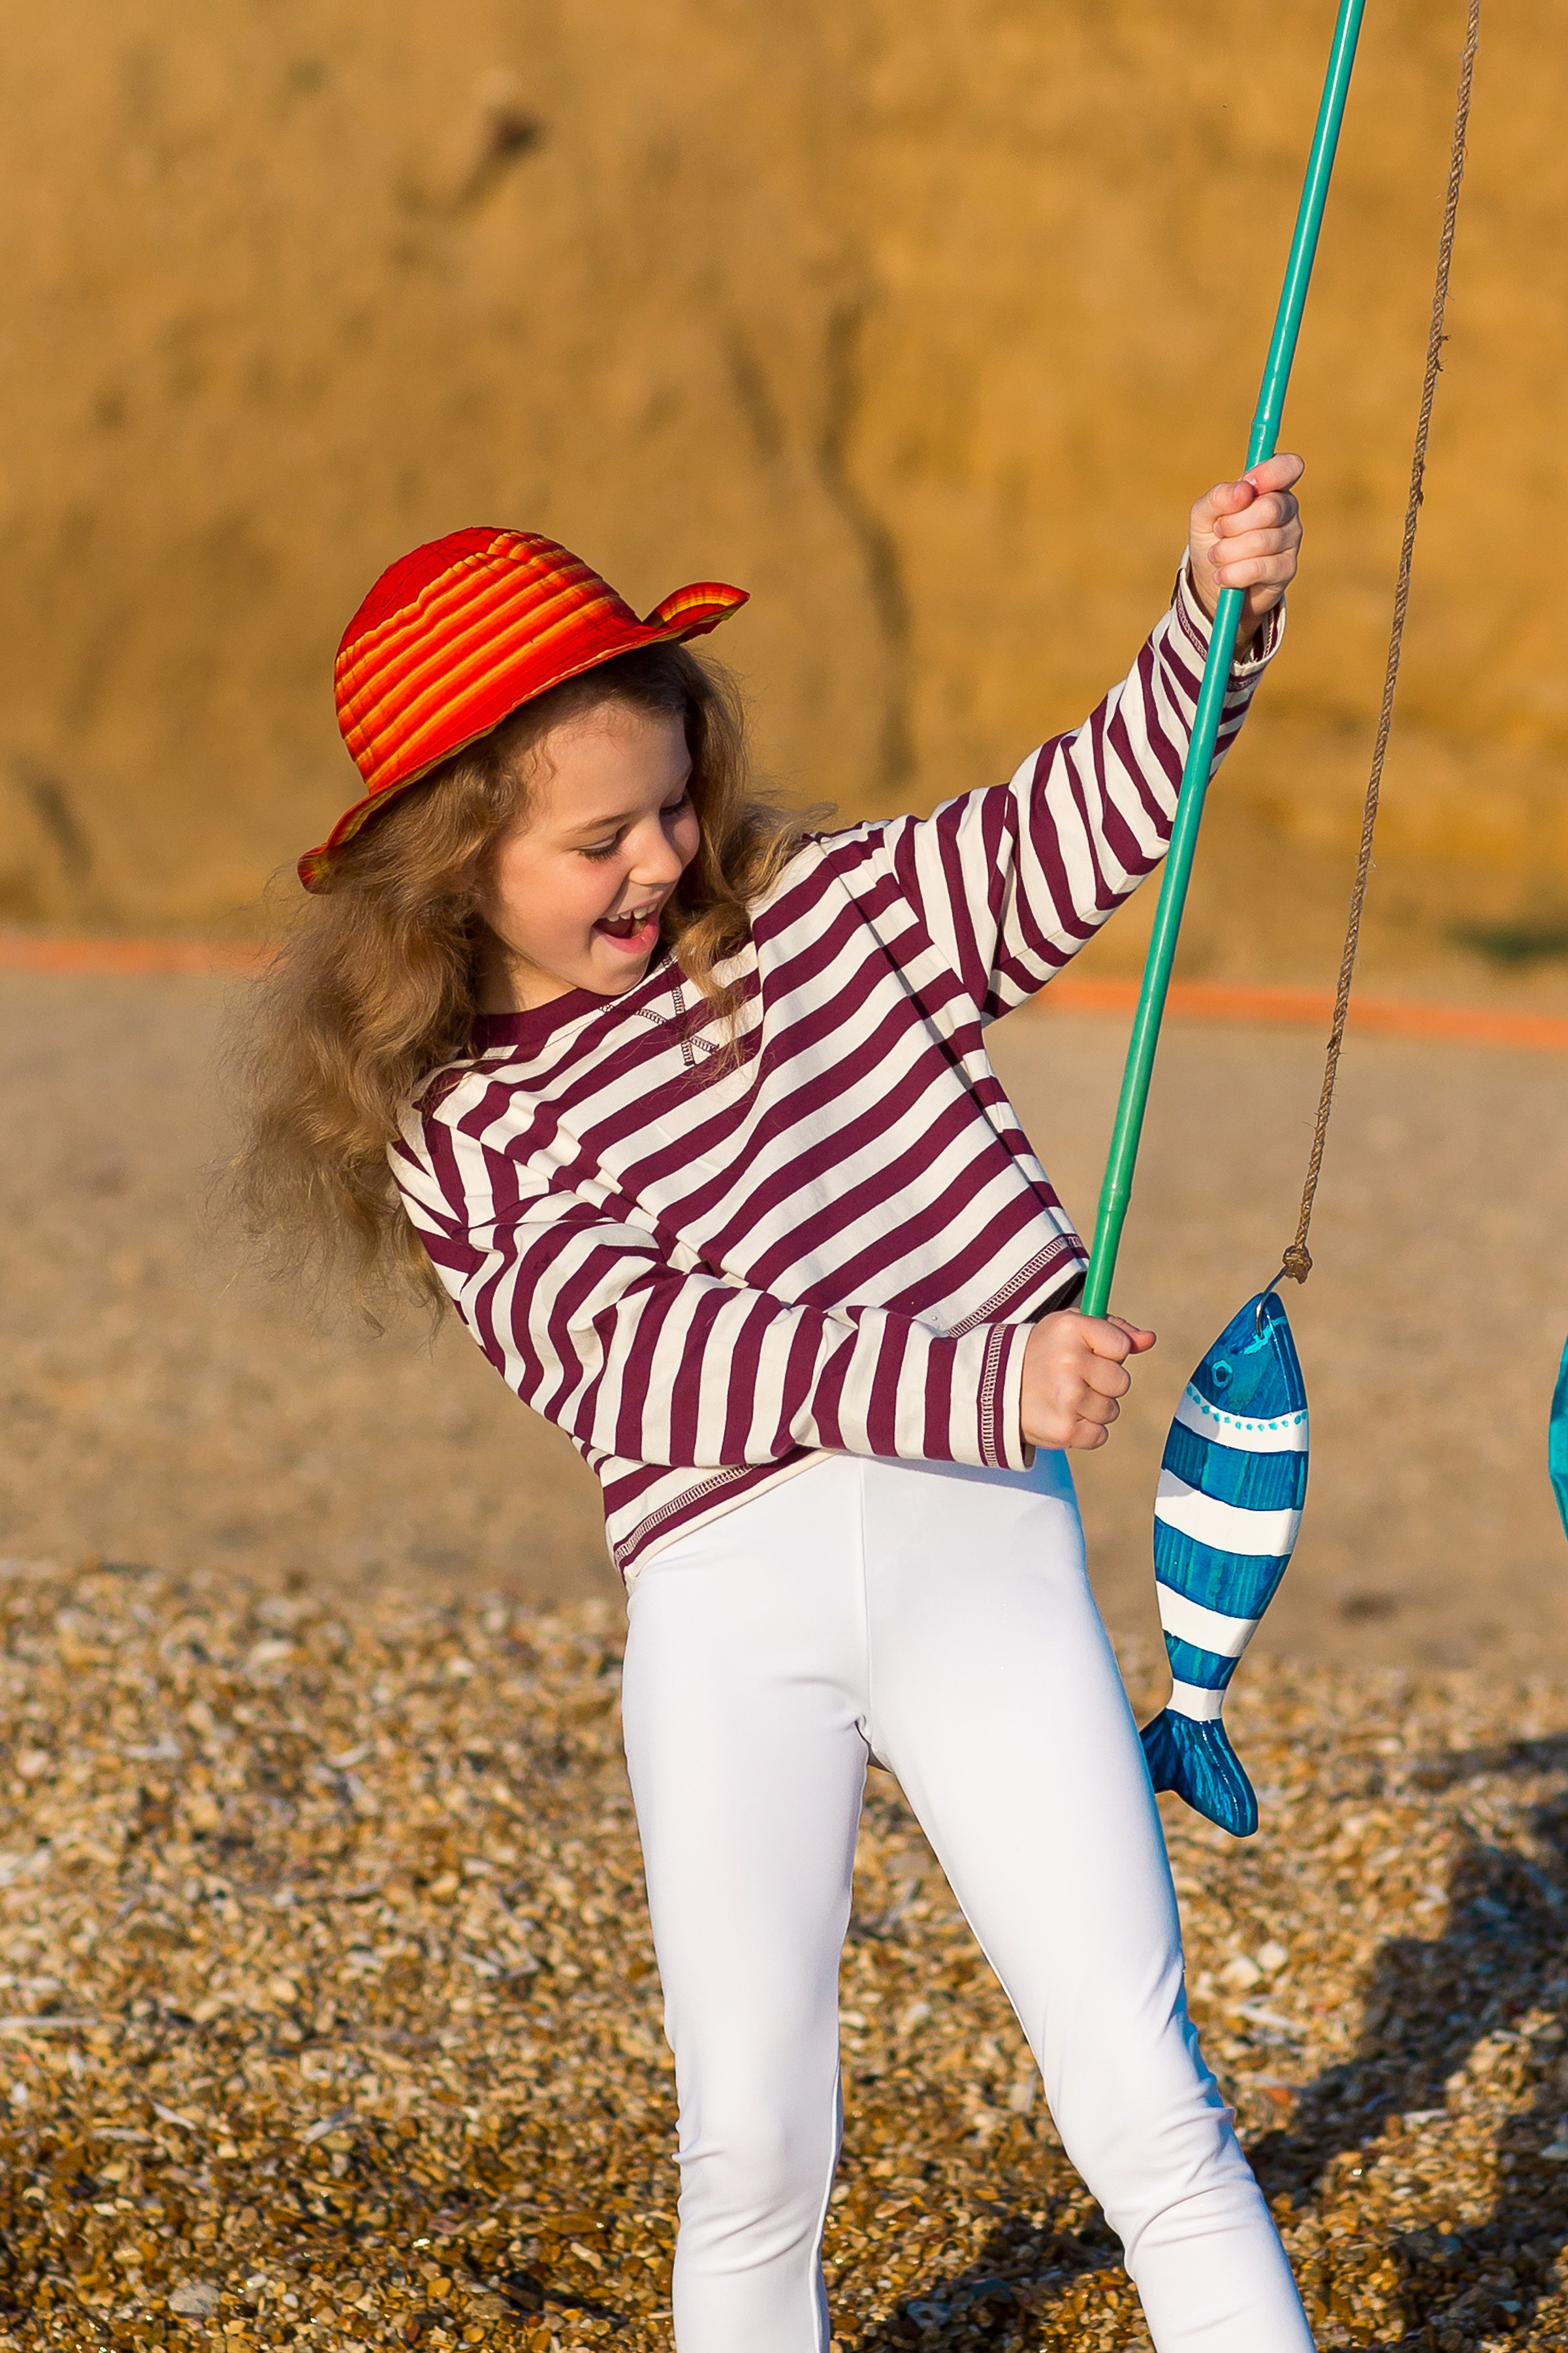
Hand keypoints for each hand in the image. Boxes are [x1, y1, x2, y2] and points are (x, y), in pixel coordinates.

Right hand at [1020, 1310, 1155, 1451]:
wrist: (992, 1389)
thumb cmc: (1042, 1354)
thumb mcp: (1070, 1329)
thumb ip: (1114, 1330)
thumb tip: (1149, 1339)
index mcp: (1072, 1328)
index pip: (1122, 1347)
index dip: (1108, 1355)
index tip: (1086, 1355)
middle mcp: (1069, 1360)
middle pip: (1121, 1382)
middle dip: (1103, 1385)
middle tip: (1072, 1380)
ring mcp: (1067, 1396)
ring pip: (1111, 1410)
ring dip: (1093, 1409)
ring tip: (1063, 1399)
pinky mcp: (1065, 1429)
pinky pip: (1100, 1435)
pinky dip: (1085, 1432)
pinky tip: (1062, 1417)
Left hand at [1187, 452, 1303, 657]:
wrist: (1214, 580)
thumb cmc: (1213, 538)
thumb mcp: (1204, 514)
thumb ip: (1219, 497)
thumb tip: (1243, 490)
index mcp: (1270, 487)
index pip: (1289, 467)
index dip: (1270, 473)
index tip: (1247, 485)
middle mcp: (1287, 509)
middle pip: (1270, 509)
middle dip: (1232, 524)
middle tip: (1219, 531)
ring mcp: (1291, 539)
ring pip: (1260, 541)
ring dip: (1227, 551)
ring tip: (1216, 556)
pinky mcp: (1287, 569)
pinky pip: (1259, 568)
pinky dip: (1232, 573)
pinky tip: (1221, 576)